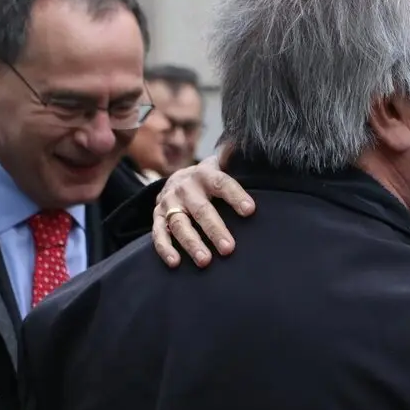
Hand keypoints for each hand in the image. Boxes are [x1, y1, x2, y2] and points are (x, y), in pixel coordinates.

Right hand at [152, 153, 254, 268]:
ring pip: (179, 224)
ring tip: (205, 261)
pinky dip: (165, 248)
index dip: (236, 196)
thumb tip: (252, 146)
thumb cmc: (210, 178)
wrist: (178, 179)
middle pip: (201, 210)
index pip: (222, 183)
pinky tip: (175, 263)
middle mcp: (186, 188)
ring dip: (191, 243)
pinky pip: (158, 233)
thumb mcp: (223, 164)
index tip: (250, 210)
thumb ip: (235, 159)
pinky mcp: (157, 216)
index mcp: (206, 174)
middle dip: (214, 229)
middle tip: (229, 249)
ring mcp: (169, 203)